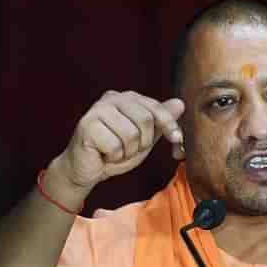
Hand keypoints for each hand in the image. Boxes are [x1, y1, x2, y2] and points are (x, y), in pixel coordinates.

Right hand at [52, 90, 184, 191]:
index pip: (156, 107)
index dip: (169, 125)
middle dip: (143, 142)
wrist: (87, 169)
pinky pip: (115, 146)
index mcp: (128, 97)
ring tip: (116, 151)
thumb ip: (161, 120)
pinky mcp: (87, 125)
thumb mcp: (146, 137)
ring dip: (127, 151)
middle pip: (145, 120)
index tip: (177, 139)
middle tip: (130, 149)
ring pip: (130, 134)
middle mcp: (112, 98)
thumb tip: (180, 103)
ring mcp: (97, 110)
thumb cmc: (117, 151)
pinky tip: (104, 154)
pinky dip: (114, 157)